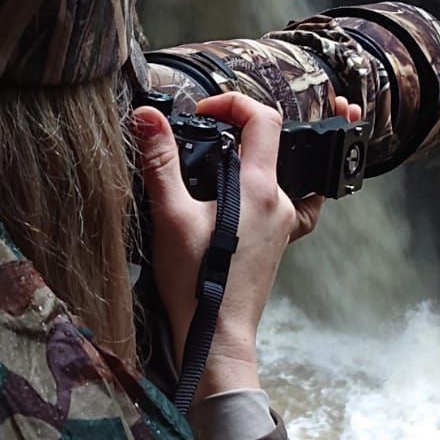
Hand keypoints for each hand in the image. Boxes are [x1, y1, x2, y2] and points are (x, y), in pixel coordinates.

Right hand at [132, 92, 361, 399]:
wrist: (216, 336)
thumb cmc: (196, 284)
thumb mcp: (169, 216)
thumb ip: (159, 161)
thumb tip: (147, 117)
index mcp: (258, 187)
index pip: (264, 119)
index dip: (234, 102)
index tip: (205, 111)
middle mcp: (279, 201)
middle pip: (273, 143)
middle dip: (239, 128)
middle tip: (207, 131)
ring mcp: (283, 223)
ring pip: (279, 172)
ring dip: (257, 156)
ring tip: (232, 150)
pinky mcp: (278, 242)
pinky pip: (292, 204)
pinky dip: (279, 188)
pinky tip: (259, 191)